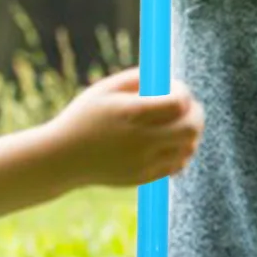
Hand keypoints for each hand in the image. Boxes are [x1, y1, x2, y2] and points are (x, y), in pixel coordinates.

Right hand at [49, 66, 204, 185]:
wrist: (61, 158)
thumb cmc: (84, 117)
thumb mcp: (105, 89)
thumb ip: (138, 78)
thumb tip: (169, 78)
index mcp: (131, 114)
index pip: (179, 103)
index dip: (183, 92)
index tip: (175, 89)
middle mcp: (140, 140)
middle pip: (191, 128)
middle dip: (196, 113)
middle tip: (188, 107)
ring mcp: (143, 162)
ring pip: (188, 148)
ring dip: (190, 133)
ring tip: (176, 124)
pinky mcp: (143, 177)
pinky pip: (177, 165)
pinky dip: (180, 152)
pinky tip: (167, 142)